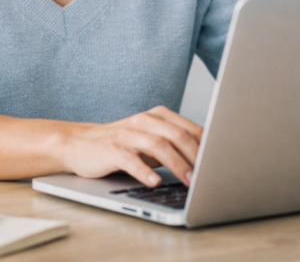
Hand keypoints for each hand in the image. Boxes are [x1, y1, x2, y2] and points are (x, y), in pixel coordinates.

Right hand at [58, 106, 202, 187]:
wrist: (79, 144)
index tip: (220, 163)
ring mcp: (127, 134)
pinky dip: (144, 171)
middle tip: (208, 176)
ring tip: (189, 181)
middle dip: (196, 156)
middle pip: (177, 135)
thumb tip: (208, 161)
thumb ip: (174, 146)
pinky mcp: (111, 149)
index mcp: (158, 116)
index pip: (190, 129)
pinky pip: (131, 160)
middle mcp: (144, 121)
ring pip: (158, 145)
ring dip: (177, 164)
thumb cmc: (121, 145)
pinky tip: (154, 182)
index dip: (207, 146)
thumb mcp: (150, 142)